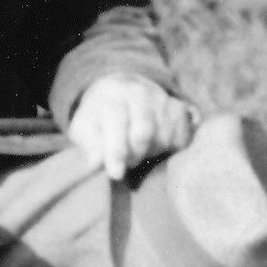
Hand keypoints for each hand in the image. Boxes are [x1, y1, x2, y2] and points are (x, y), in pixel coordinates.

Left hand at [68, 77, 197, 181]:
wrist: (119, 92)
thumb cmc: (99, 118)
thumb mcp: (85, 129)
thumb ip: (90, 144)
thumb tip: (96, 162)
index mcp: (111, 96)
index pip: (116, 123)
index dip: (116, 151)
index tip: (115, 174)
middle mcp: (138, 92)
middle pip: (144, 133)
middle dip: (134, 154)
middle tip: (127, 161)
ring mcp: (161, 98)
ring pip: (163, 138)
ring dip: (151, 152)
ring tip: (139, 149)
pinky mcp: (179, 107)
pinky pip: (181, 137)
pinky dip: (171, 147)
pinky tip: (157, 144)